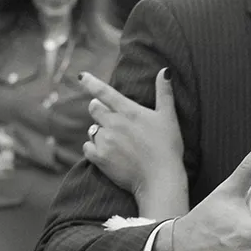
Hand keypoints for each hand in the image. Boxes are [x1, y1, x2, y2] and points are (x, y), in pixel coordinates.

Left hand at [81, 70, 185, 196]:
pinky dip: (93, 148)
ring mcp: (105, 141)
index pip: (104, 91)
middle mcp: (114, 123)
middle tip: (113, 120)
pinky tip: (107, 152)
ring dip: (100, 132)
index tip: (81, 76)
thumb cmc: (168, 148)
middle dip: (99, 110)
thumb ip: (164, 93)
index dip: (90, 82)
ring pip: (92, 129)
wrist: (160, 179)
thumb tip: (165, 71)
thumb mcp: (169, 117)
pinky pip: (87, 147)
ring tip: (117, 142)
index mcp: (129, 111)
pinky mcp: (100, 158)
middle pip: (94, 108)